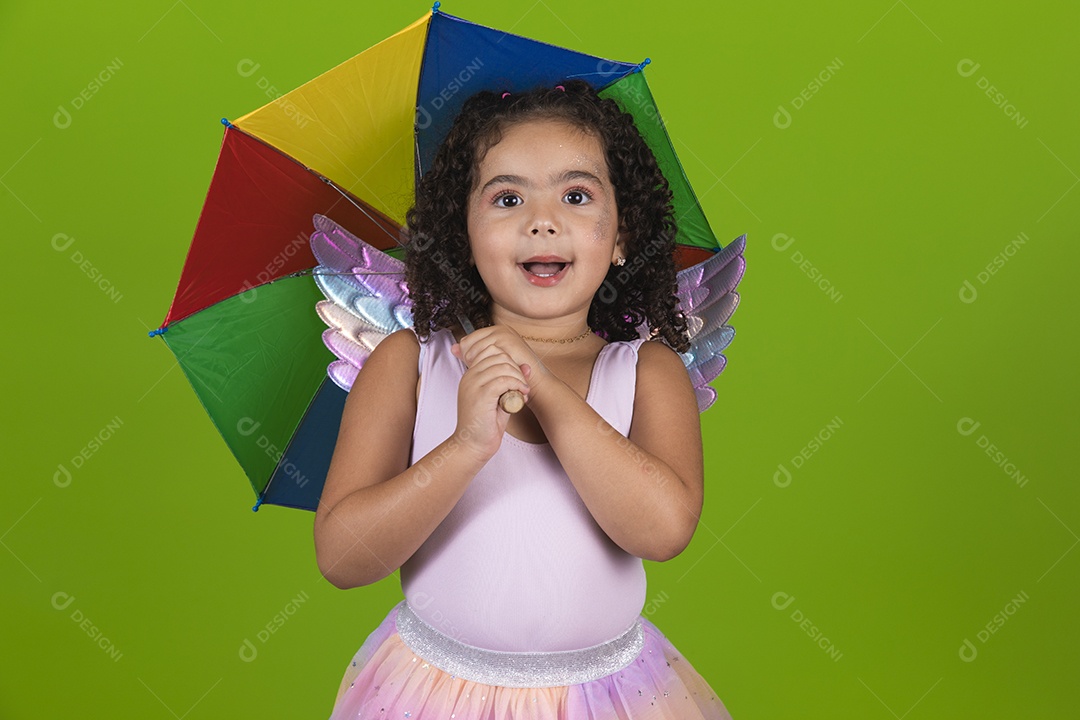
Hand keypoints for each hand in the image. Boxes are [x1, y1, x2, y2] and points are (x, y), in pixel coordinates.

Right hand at [450, 325, 539, 459]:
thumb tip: (526, 365)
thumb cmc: (485, 424)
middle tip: (522, 386)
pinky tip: (521, 396)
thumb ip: (511, 381)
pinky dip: (516, 386)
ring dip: (518, 378)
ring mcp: (473, 385)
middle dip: (515, 368)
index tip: (516, 377)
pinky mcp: (480, 396)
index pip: (491, 350)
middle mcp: (469, 376)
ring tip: (522, 393)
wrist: (473, 445)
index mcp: (471, 375)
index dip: (509, 360)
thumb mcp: (500, 398)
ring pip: (502, 366)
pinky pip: (503, 380)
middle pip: (498, 355)